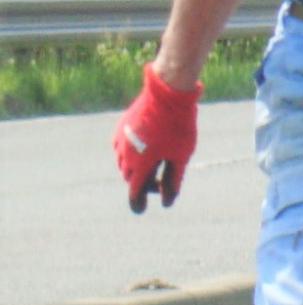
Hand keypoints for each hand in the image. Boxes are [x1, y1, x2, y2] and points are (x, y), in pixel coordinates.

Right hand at [112, 63, 201, 212]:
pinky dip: (131, 155)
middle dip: (143, 184)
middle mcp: (125, 154)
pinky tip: (145, 151)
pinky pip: (121, 148)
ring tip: (154, 166)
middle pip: (130, 178)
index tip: (140, 210)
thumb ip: (174, 179)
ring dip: (135, 170)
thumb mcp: (181, 156)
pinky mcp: (121, 127)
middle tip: (160, 183)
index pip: (134, 191)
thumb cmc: (178, 127)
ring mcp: (120, 140)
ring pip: (124, 163)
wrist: (167, 95)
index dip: (137, 202)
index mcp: (140, 164)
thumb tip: (168, 200)